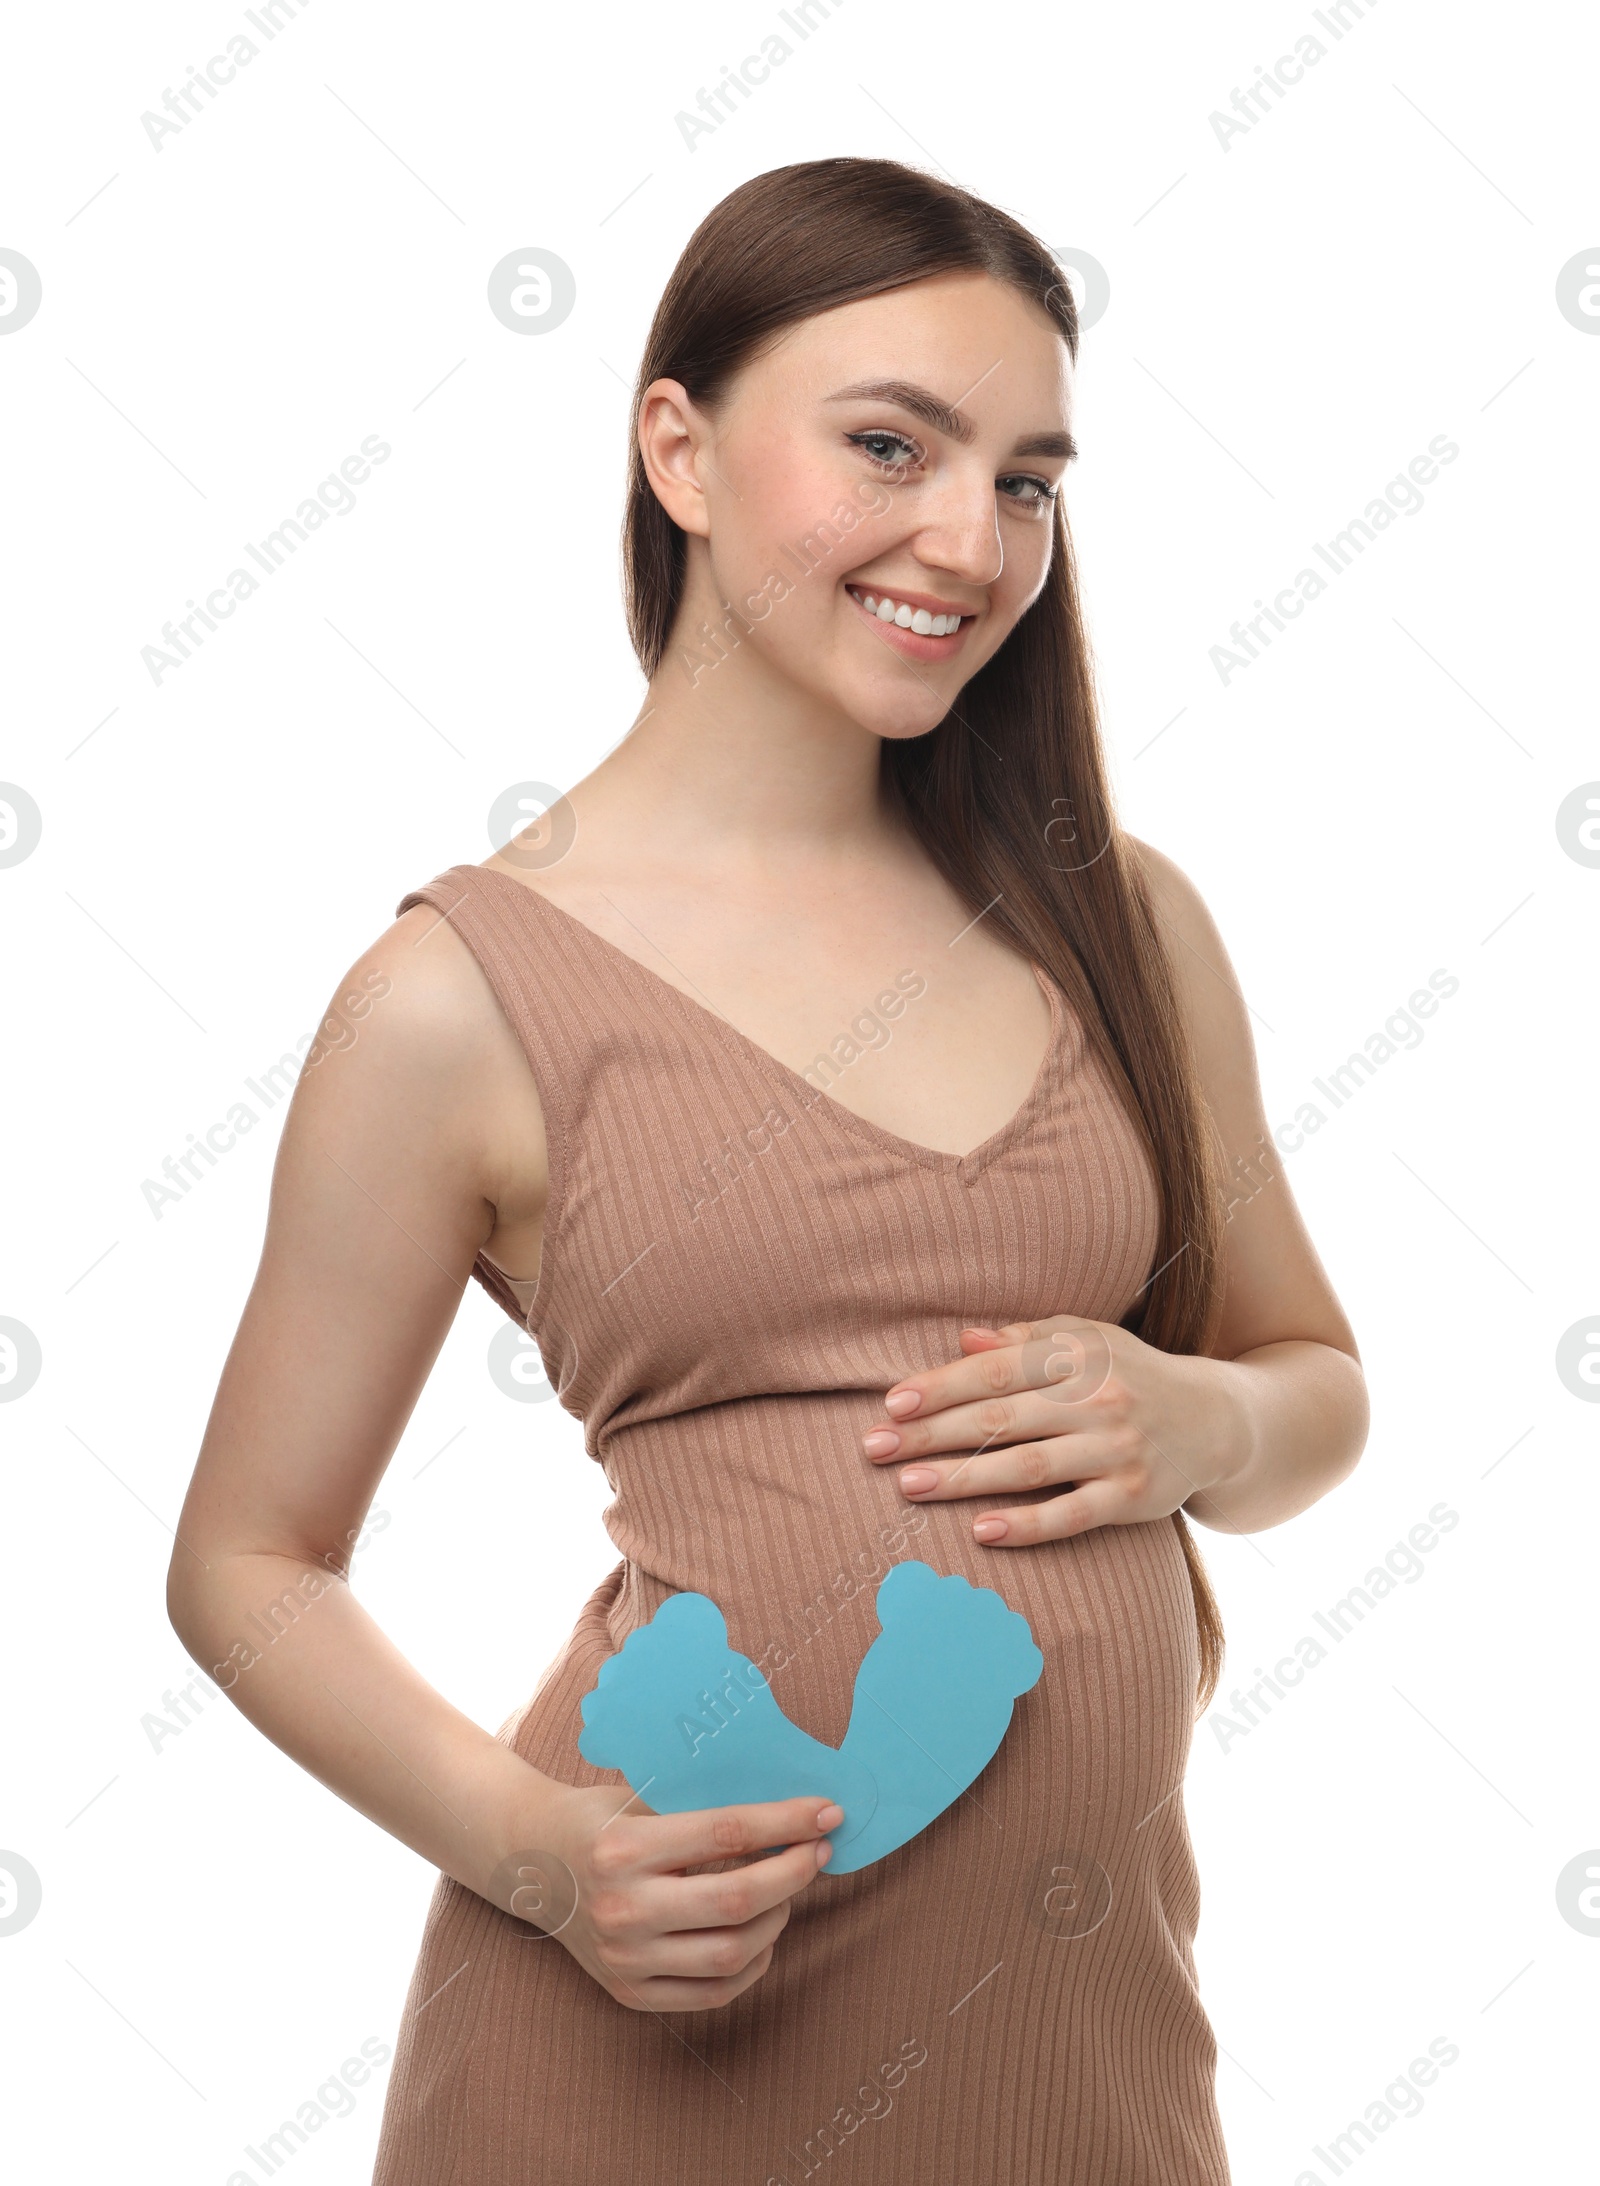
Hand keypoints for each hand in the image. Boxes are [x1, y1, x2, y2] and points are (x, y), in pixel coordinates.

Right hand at [493, 1784, 840, 2012]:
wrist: (531, 1862)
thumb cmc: (599, 1819)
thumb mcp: (642, 1796)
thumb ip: (705, 1809)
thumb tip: (791, 1812)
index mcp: (624, 1849)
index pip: (727, 1834)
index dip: (786, 1823)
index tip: (827, 1813)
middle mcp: (622, 1909)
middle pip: (736, 1901)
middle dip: (793, 1874)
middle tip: (819, 1852)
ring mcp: (624, 1959)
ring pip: (731, 1953)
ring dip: (778, 1919)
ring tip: (788, 1889)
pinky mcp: (629, 1993)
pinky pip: (712, 1993)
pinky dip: (752, 1964)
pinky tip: (763, 1932)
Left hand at [861, 1317, 1249, 1547]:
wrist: (1215, 1419)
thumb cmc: (1129, 1373)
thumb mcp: (1085, 1339)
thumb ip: (1025, 1339)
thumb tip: (962, 1340)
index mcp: (1077, 1354)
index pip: (995, 1371)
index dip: (939, 1387)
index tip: (890, 1406)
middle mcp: (1098, 1398)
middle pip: (1001, 1420)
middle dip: (932, 1435)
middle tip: (875, 1451)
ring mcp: (1117, 1450)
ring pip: (1028, 1467)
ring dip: (964, 1479)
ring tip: (908, 1487)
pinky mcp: (1134, 1497)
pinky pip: (1072, 1515)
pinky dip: (1027, 1526)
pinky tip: (981, 1531)